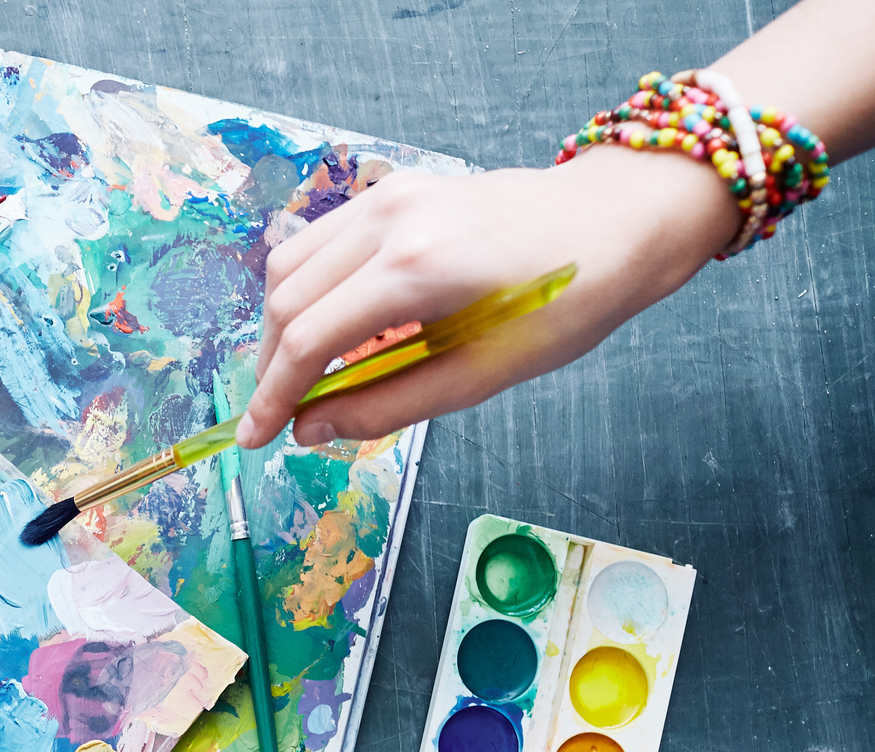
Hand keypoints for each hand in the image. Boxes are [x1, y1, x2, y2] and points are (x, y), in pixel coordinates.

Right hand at [238, 145, 741, 449]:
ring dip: (282, 325)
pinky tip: (328, 326)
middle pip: (287, 299)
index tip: (256, 438)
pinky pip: (320, 241)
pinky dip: (307, 289)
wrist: (618, 220)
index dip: (273, 396)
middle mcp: (392, 220)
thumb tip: (311, 430)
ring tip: (299, 374)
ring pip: (290, 264)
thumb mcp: (482, 374)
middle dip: (271, 365)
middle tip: (280, 415)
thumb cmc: (566, 301)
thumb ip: (387, 404)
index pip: (311, 339)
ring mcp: (389, 196)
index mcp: (418, 268)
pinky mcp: (395, 190)